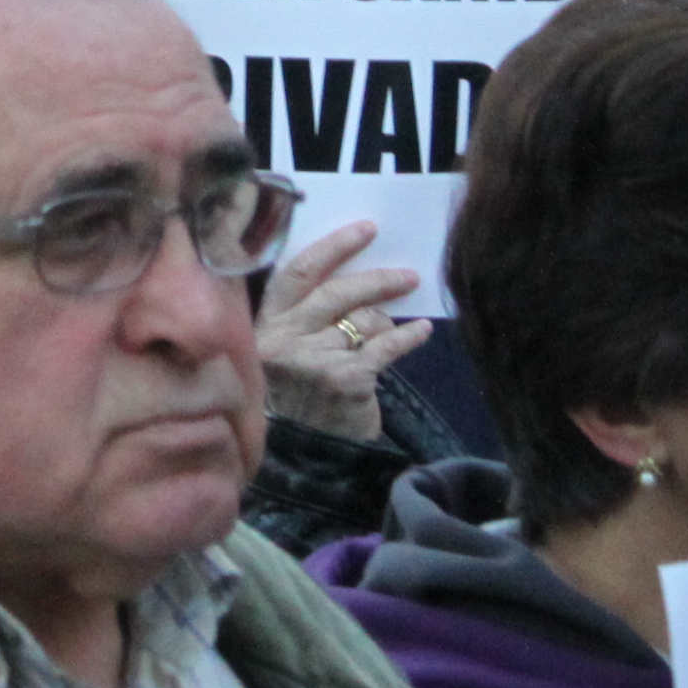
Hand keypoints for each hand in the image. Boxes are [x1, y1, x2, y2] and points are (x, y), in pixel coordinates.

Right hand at [256, 219, 425, 442]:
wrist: (308, 457)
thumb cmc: (302, 396)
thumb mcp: (292, 350)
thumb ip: (312, 315)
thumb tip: (364, 273)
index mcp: (266, 324)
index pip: (297, 272)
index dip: (333, 247)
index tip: (367, 229)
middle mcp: (282, 339)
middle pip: (336, 291)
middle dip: (377, 278)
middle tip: (408, 274)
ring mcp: (311, 360)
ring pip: (363, 320)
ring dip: (388, 318)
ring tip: (403, 318)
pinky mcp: (342, 380)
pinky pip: (384, 347)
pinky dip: (408, 337)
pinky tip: (421, 330)